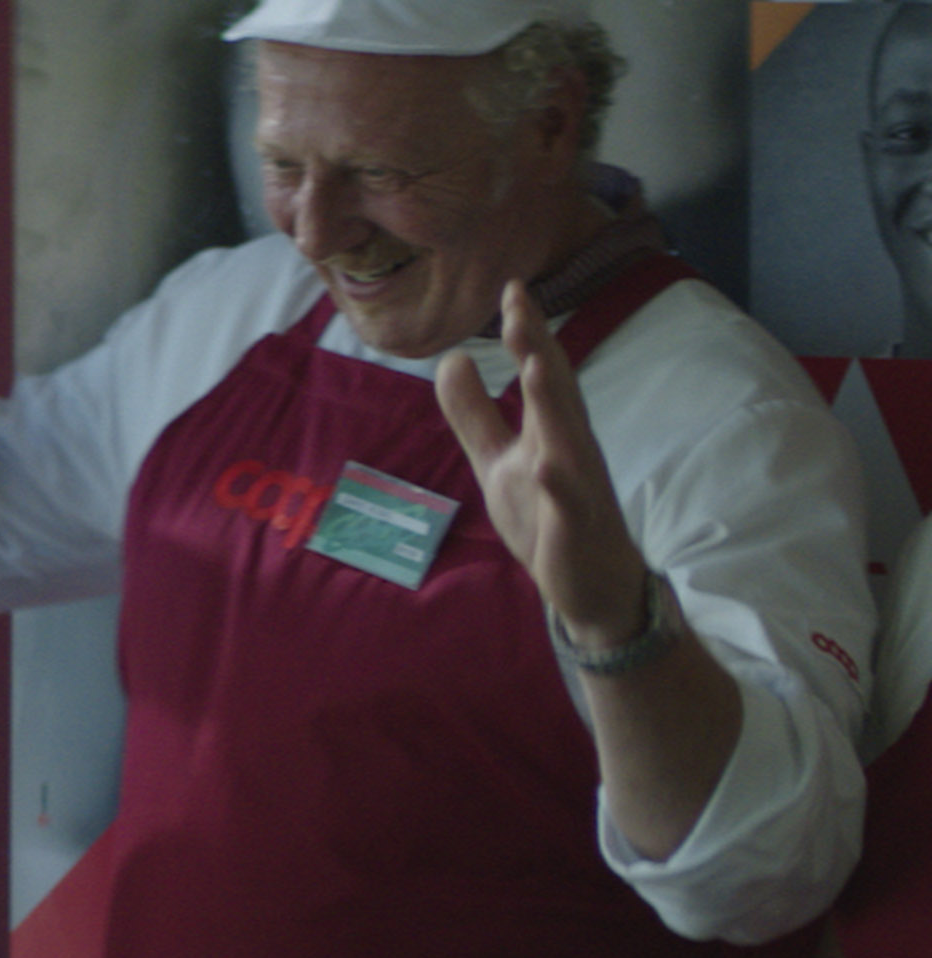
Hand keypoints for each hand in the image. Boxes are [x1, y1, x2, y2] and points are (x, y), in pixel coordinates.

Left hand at [435, 278, 649, 645]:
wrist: (591, 585)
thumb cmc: (547, 516)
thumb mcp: (499, 462)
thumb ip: (475, 414)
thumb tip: (450, 359)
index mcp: (550, 431)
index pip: (539, 372)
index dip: (525, 332)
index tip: (511, 288)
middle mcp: (569, 449)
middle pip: (557, 391)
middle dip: (539, 347)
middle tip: (521, 303)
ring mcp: (577, 488)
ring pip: (567, 440)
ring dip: (553, 402)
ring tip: (537, 363)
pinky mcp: (576, 529)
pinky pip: (568, 504)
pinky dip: (559, 484)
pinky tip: (545, 465)